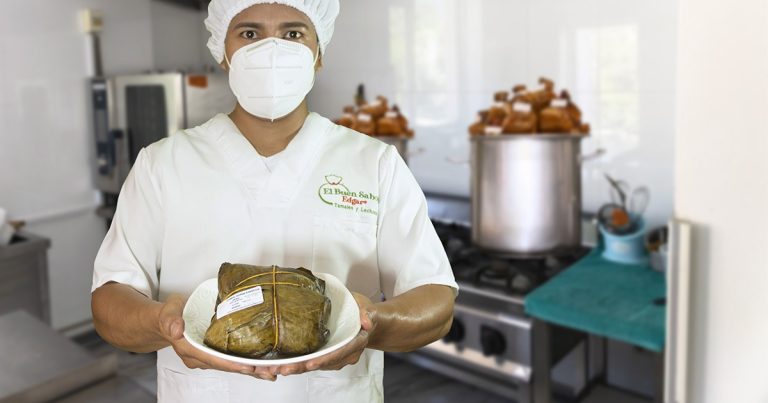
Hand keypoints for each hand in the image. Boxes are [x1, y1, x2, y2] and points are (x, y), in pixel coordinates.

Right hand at [158, 294, 279, 380]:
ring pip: (230, 366)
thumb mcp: (168, 310)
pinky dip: (246, 364)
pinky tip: (262, 366)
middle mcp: (198, 357)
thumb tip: (176, 329)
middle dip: (247, 369)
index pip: (212, 359)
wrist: (168, 320)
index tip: (248, 366)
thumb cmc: (170, 314)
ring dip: (250, 370)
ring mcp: (206, 358)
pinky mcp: (213, 354)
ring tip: (271, 371)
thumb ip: (171, 319)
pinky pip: (230, 361)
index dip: (231, 363)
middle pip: (225, 366)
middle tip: (269, 371)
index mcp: (188, 349)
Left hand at [277, 292, 376, 375]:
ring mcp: (337, 357)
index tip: (311, 363)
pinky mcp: (328, 356)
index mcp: (356, 342)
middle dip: (303, 367)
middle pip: (324, 363)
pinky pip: (314, 362)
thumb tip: (366, 322)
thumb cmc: (362, 312)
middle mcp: (347, 354)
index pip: (341, 353)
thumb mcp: (365, 306)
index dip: (325, 359)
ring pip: (317, 365)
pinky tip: (283, 365)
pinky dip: (299, 365)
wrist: (365, 321)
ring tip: (278, 368)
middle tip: (284, 368)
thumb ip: (365, 312)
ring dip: (298, 368)